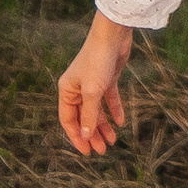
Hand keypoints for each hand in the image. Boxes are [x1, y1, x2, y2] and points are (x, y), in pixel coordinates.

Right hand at [59, 11, 134, 157]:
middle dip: (92, 134)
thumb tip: (85, 135)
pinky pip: (109, 99)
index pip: (68, 120)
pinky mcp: (107, 78)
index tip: (87, 152)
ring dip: (103, 125)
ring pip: (96, 110)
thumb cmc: (97, 61)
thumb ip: (89, 115)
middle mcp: (77, 88)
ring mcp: (92, 84)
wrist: (112, 36)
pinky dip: (114, 110)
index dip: (77, 137)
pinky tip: (120, 122)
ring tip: (112, 141)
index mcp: (67, 91)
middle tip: (102, 150)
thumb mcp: (92, 92)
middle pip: (83, 117)